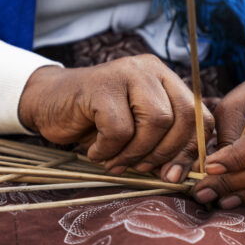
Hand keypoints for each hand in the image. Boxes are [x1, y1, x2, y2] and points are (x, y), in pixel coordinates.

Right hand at [18, 54, 212, 181]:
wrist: (47, 103)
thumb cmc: (92, 121)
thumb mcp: (133, 131)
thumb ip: (159, 143)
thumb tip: (180, 174)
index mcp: (164, 79)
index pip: (198, 114)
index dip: (190, 149)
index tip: (174, 173)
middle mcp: (150, 70)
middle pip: (182, 117)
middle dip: (165, 153)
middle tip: (144, 170)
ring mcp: (126, 73)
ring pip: (155, 122)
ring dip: (136, 153)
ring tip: (115, 162)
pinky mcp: (100, 86)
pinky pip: (120, 129)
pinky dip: (108, 150)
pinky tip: (95, 152)